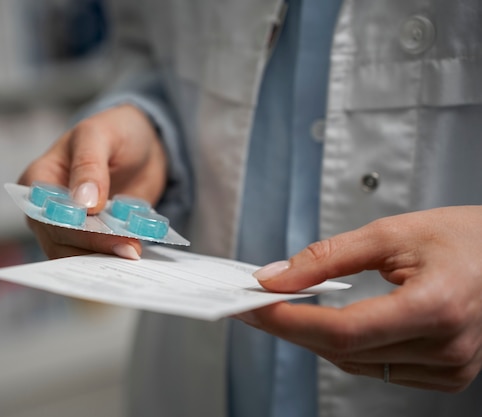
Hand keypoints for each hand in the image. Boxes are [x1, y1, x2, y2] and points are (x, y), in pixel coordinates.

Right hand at [18, 104, 167, 258]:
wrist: (142, 146)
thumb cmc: (113, 132)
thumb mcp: (99, 135)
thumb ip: (89, 165)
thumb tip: (82, 203)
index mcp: (38, 181)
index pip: (46, 212)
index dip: (72, 225)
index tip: (103, 230)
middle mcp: (47, 210)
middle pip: (60, 240)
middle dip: (96, 245)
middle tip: (129, 248)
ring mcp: (70, 228)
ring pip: (77, 256)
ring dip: (106, 256)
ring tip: (134, 252)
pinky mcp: (94, 240)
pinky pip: (99, 257)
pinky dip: (116, 257)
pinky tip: (136, 254)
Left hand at [237, 206, 481, 391]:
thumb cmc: (463, 238)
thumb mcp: (391, 234)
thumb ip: (327, 257)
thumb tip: (276, 277)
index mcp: (438, 306)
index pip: (345, 330)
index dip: (291, 322)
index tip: (256, 306)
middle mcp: (447, 348)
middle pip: (344, 350)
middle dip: (292, 327)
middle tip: (256, 303)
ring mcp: (449, 368)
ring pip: (355, 364)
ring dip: (314, 338)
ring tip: (286, 310)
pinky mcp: (445, 375)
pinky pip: (376, 368)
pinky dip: (345, 347)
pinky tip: (329, 325)